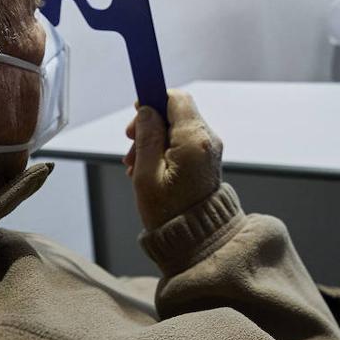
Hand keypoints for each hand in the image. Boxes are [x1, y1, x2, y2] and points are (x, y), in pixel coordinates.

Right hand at [123, 90, 222, 229]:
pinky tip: (148, 169)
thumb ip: (147, 137)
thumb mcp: (147, 175)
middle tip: (130, 144)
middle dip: (149, 123)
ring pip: (177, 127)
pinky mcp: (206, 160)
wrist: (198, 240)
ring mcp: (209, 150)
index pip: (176, 98)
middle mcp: (207, 140)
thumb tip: (147, 111)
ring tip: (136, 164)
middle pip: (176, 112)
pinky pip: (183, 142)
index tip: (136, 110)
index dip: (154, 99)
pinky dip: (164, 149)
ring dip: (154, 139)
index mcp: (194, 140)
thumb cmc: (170, 213)